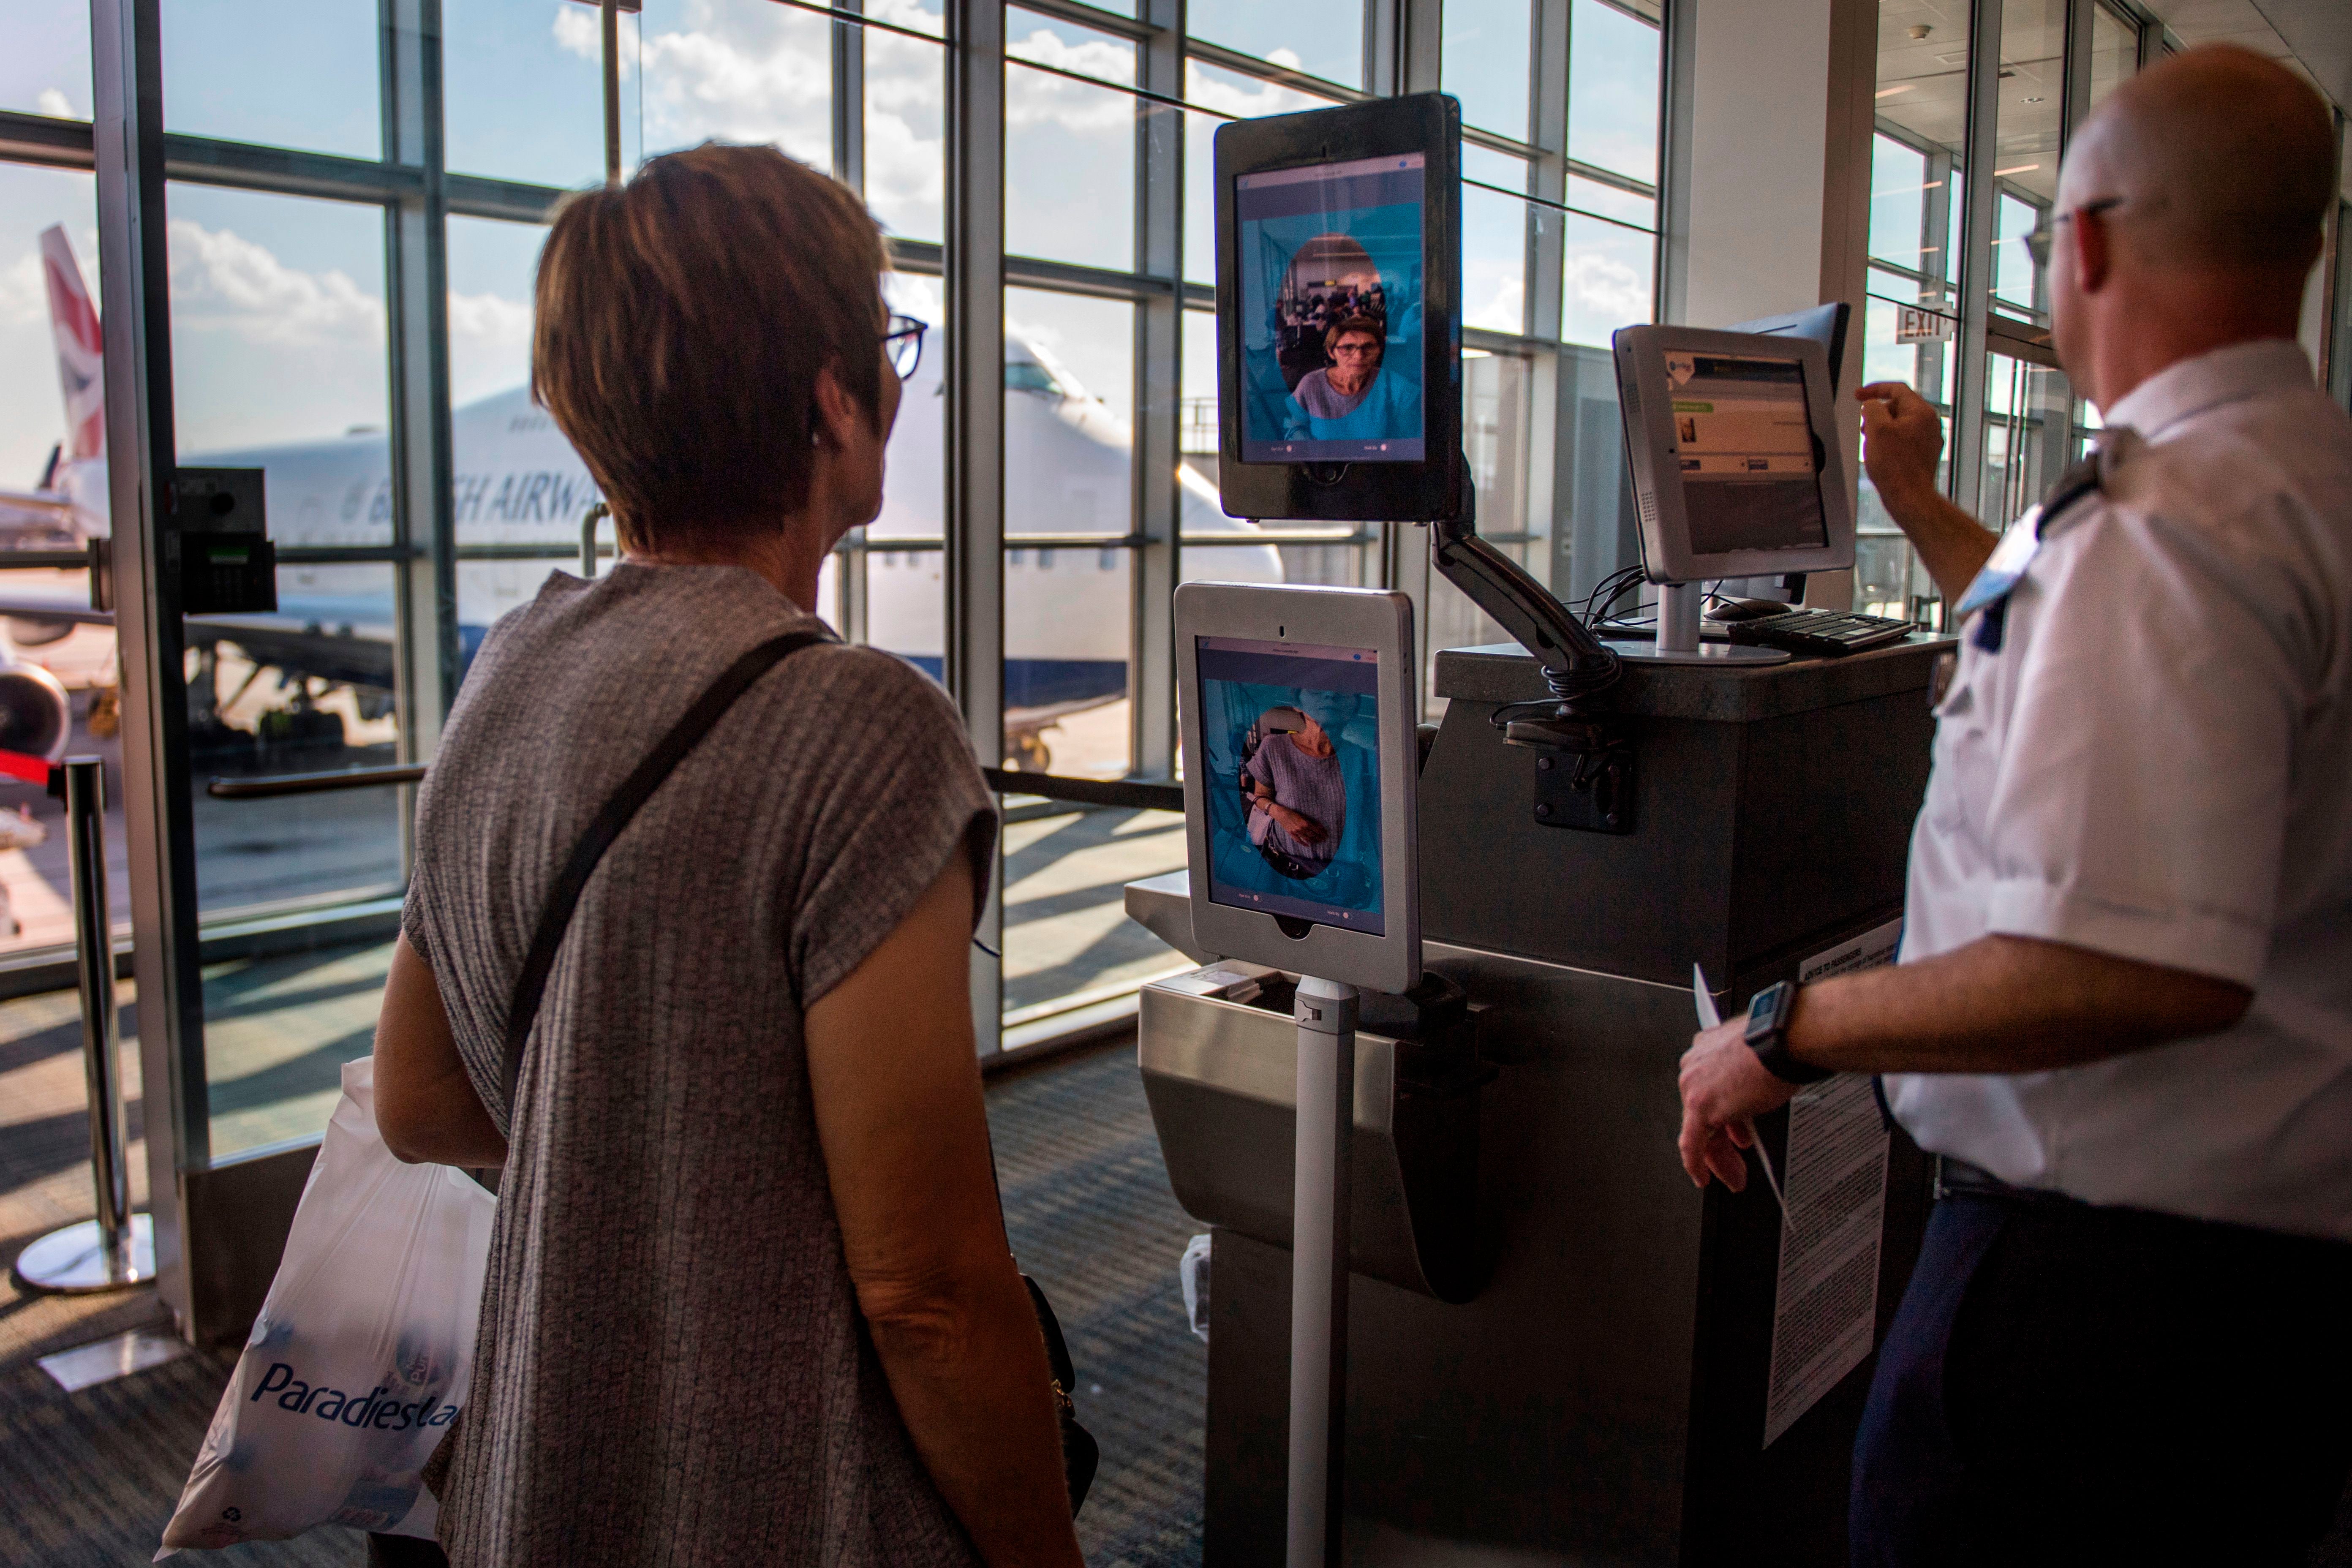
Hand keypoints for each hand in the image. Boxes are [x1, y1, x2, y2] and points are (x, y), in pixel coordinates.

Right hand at [1271, 804, 1325, 844]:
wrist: (1282, 814)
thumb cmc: (1293, 813)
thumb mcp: (1303, 815)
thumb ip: (1311, 821)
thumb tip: (1319, 826)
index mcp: (1305, 823)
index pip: (1316, 830)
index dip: (1322, 833)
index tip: (1326, 835)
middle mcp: (1301, 829)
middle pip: (1313, 835)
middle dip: (1319, 838)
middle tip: (1324, 839)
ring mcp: (1296, 832)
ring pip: (1307, 839)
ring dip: (1314, 841)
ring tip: (1318, 842)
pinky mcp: (1292, 834)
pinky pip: (1299, 840)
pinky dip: (1304, 843)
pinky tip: (1308, 845)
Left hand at [1677, 1018, 1797, 1190]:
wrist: (1782, 1040)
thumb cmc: (1780, 1043)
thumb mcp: (1758, 1060)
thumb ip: (1747, 1078)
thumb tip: (1755, 1097)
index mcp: (1707, 1050)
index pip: (1709, 1092)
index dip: (1722, 1116)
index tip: (1729, 1130)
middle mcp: (1694, 1067)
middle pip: (1703, 1113)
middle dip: (1721, 1141)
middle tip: (1733, 1160)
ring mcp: (1694, 1087)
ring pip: (1699, 1131)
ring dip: (1718, 1157)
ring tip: (1733, 1174)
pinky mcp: (1701, 1107)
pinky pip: (1691, 1144)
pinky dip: (1697, 1164)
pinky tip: (1703, 1177)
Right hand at [1854, 381, 1944, 512]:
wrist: (1909, 497)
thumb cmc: (1894, 466)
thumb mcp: (1876, 429)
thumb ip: (1872, 408)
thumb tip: (1872, 405)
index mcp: (1921, 412)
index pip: (1896, 389)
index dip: (1874, 389)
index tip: (1859, 395)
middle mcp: (1929, 423)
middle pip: (1899, 406)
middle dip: (1878, 413)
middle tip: (1864, 427)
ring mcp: (1929, 439)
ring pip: (1901, 424)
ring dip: (1883, 429)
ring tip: (1872, 444)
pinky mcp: (1925, 454)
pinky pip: (1905, 439)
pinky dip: (1891, 441)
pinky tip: (1882, 455)